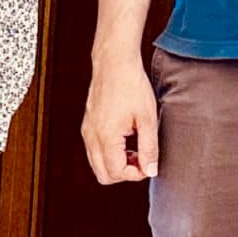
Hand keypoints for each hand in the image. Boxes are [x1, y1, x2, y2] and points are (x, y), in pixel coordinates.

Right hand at [81, 46, 159, 183]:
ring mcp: (87, 129)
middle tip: (141, 159)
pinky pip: (94, 149)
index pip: (116, 172)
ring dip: (116, 163)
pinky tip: (125, 138)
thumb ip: (149, 148)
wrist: (114, 62)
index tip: (148, 163)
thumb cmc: (131, 85)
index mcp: (106, 136)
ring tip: (134, 147)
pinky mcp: (88, 123)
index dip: (135, 174)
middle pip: (102, 174)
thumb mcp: (147, 118)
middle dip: (123, 173)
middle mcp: (92, 136)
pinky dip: (109, 152)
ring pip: (96, 163)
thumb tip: (150, 170)